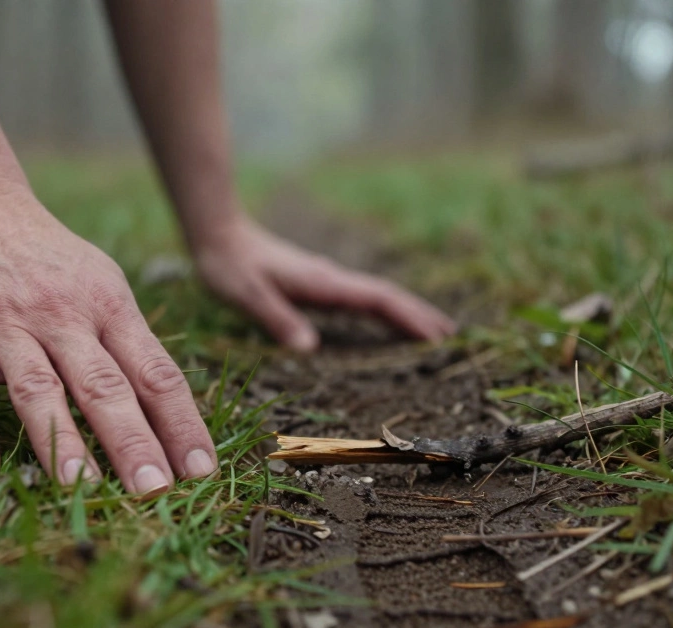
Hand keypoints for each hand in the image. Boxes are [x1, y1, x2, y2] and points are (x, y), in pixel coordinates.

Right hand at [0, 190, 216, 492]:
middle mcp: (63, 318)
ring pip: (39, 390)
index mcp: (110, 307)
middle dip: (132, 442)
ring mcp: (8, 328)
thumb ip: (131, 346)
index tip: (202, 470)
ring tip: (80, 488)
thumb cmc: (49, 261)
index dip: (181, 423)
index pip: (156, 373)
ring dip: (60, 441)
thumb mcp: (103, 285)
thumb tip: (171, 416)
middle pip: (105, 386)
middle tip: (156, 491)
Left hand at [192, 218, 457, 350]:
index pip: (377, 300)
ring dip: (406, 312)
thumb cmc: (230, 267)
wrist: (219, 235)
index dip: (408, 317)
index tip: (436, 336)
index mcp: (323, 283)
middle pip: (387, 296)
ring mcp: (327, 281)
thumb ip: (277, 319)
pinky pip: (360, 299)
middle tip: (453, 336)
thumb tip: (310, 348)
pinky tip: (387, 323)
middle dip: (419, 315)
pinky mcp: (318, 284)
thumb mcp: (247, 296)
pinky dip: (383, 311)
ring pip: (377, 296)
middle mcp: (331, 280)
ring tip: (433, 332)